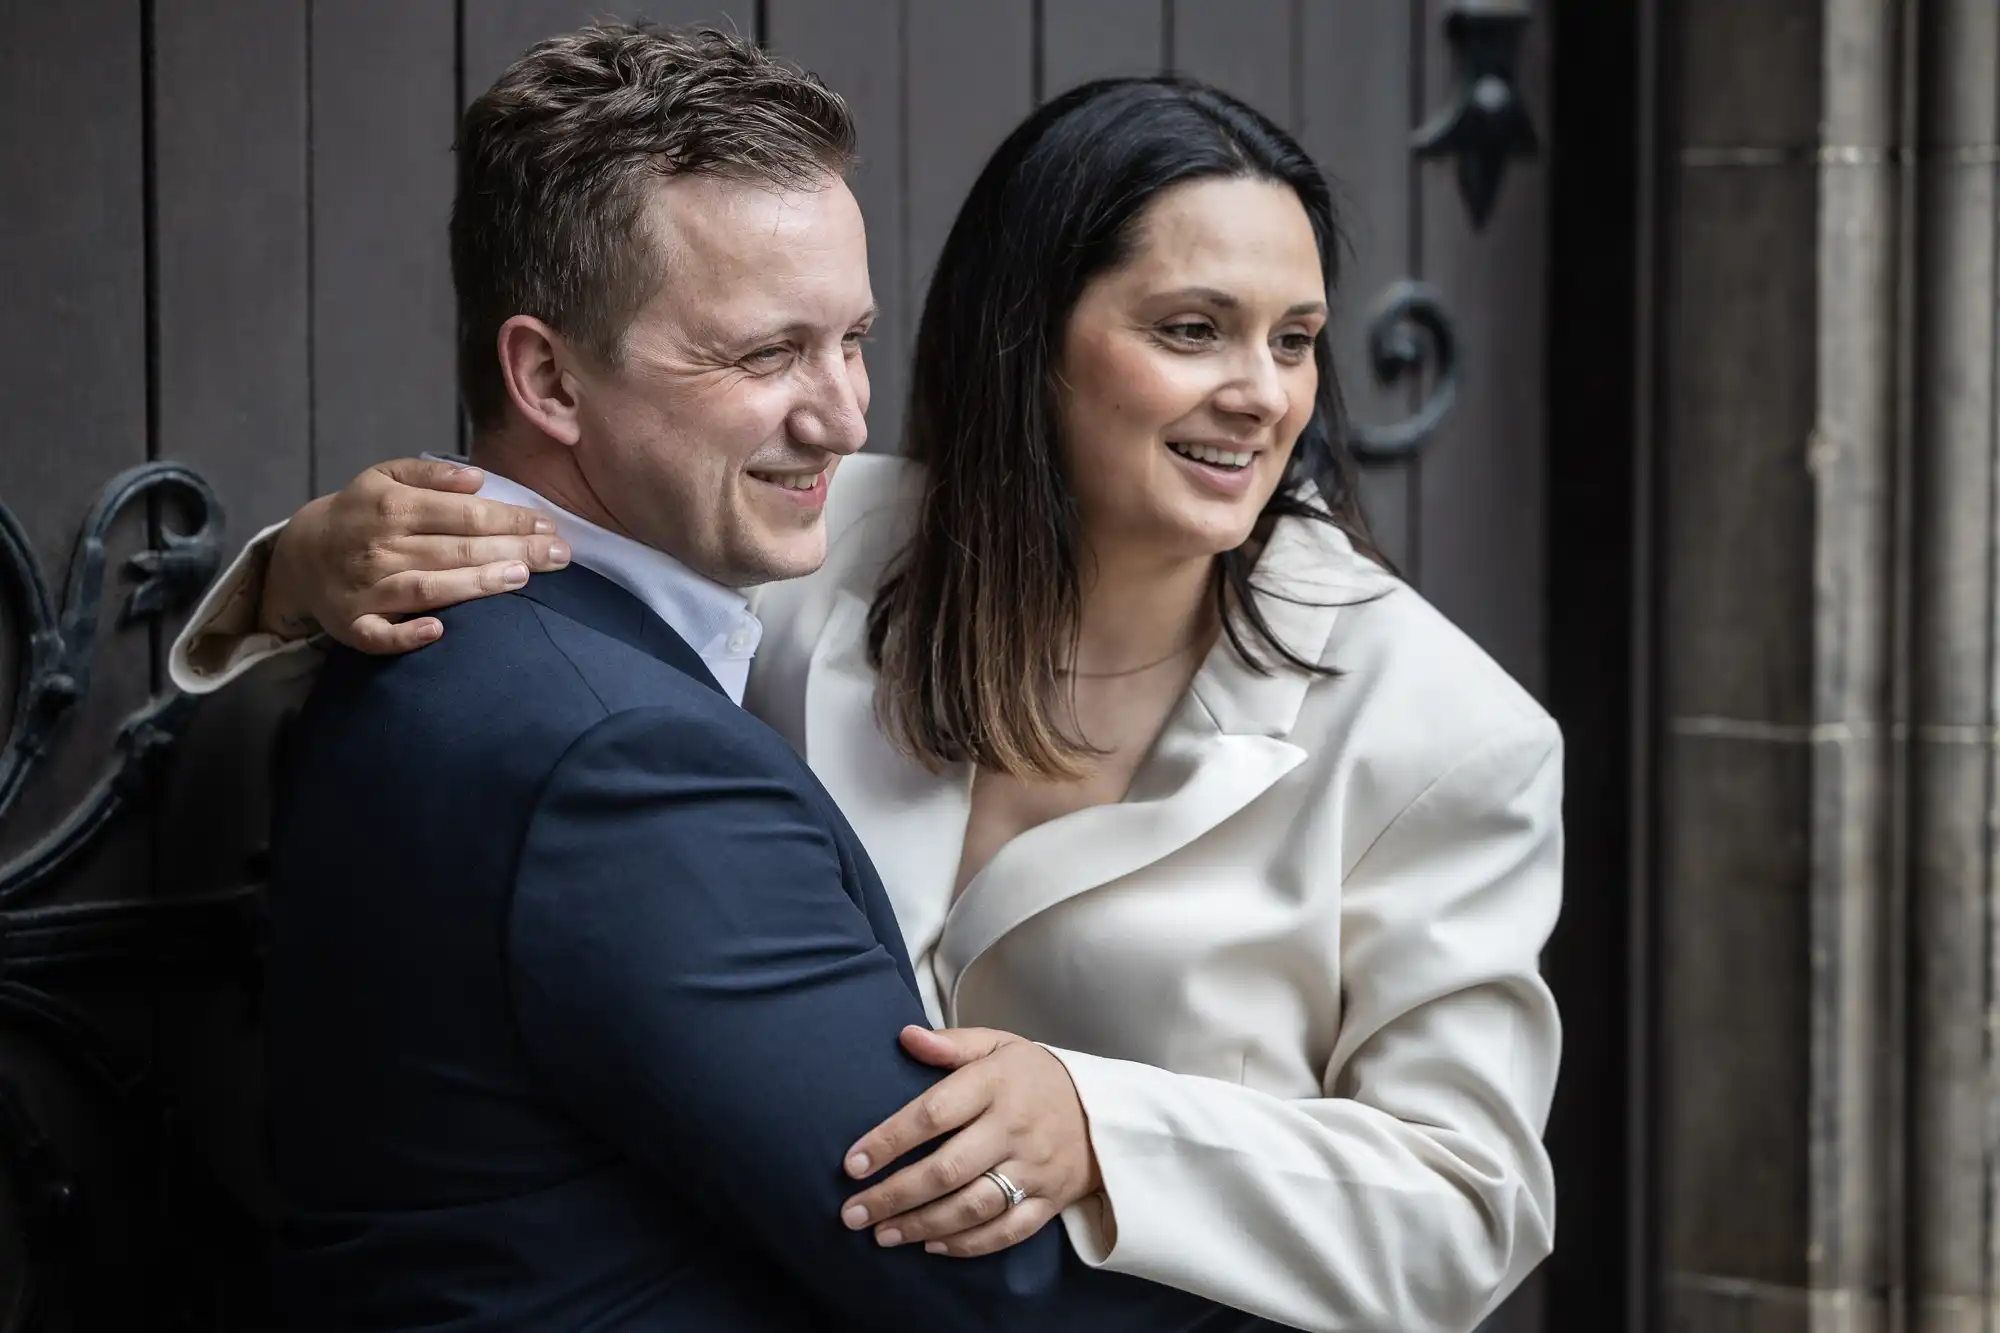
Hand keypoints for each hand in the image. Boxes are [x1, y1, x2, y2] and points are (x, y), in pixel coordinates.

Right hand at [259, 458, 571, 653]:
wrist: (299, 554)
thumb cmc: (360, 514)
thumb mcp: (384, 477)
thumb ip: (430, 474)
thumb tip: (477, 479)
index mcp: (393, 507)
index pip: (464, 514)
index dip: (509, 520)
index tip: (548, 526)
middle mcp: (380, 546)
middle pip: (456, 549)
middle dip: (511, 550)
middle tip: (558, 555)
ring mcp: (366, 588)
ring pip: (428, 588)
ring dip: (474, 584)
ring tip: (520, 578)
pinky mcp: (353, 624)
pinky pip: (380, 635)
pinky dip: (407, 636)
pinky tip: (439, 632)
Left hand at [839, 1027, 1100, 1257]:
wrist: (1104, 1110)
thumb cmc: (1035, 1077)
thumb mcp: (999, 1045)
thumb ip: (952, 1044)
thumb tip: (905, 1036)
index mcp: (996, 1085)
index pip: (933, 1114)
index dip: (889, 1140)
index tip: (852, 1164)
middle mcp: (1014, 1129)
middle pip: (947, 1169)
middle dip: (894, 1195)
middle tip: (852, 1214)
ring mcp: (1034, 1169)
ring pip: (972, 1206)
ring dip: (922, 1224)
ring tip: (882, 1234)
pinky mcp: (1049, 1200)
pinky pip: (1006, 1231)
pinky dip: (967, 1244)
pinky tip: (931, 1245)